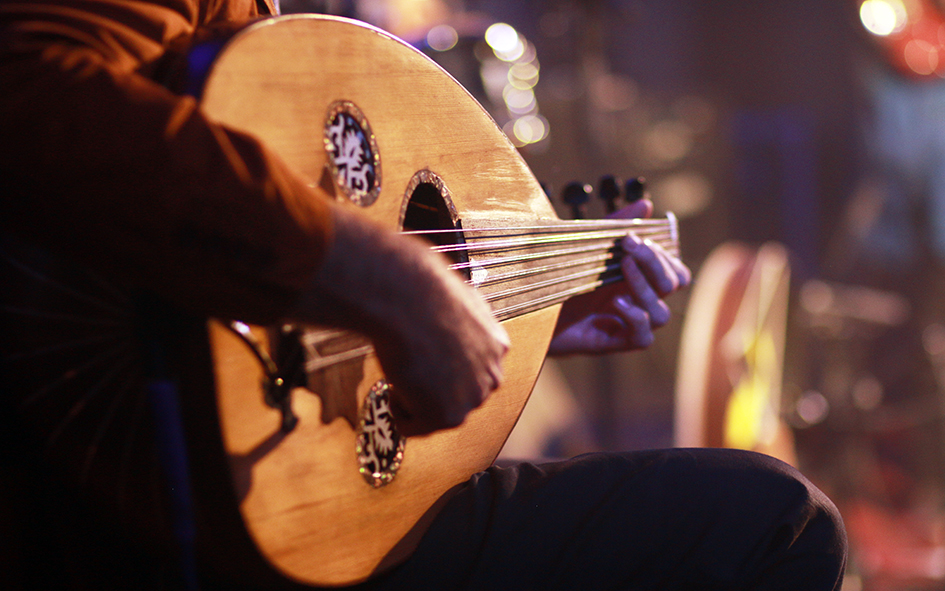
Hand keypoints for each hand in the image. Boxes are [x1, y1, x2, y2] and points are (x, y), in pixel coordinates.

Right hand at [291, 205, 508, 435]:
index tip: (423, 349)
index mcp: (497, 346)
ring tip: (404, 361)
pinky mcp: (447, 416)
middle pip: (454, 396)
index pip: (470, 370)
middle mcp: (492, 375)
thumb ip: (463, 311)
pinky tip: (397, 376)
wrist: (408, 295)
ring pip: (432, 412)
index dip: (439, 363)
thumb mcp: (456, 294)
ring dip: (411, 394)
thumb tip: (452, 300)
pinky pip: (410, 425)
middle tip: (409, 356)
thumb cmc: (422, 286)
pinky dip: (395, 405)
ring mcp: (473, 398)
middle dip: (428, 384)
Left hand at [547, 199, 690, 355]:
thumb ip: (616, 225)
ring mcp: (627, 323)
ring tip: (622, 269)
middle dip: (654, 263)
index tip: (632, 237)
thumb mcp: (588, 246)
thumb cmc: (560, 276)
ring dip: (645, 288)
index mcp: (638, 278)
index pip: (674, 270)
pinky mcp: (614, 342)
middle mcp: (638, 301)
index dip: (662, 254)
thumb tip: (646, 204)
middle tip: (628, 247)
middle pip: (673, 286)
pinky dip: (635, 318)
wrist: (529, 306)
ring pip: (661, 314)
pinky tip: (617, 303)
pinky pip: (643, 338)